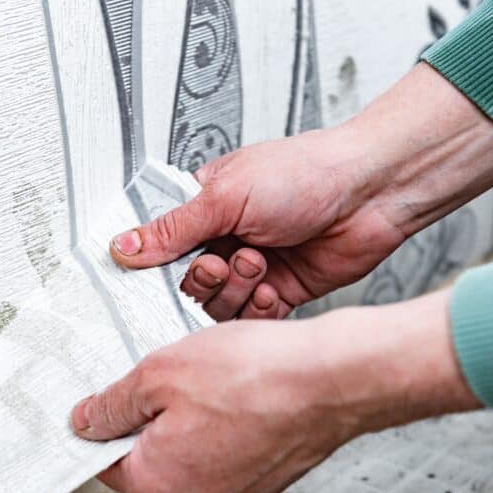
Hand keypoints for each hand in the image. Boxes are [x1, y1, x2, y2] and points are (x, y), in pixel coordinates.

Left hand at [71, 289, 481, 492]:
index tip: (110, 397)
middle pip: (147, 463)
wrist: (333, 380)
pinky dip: (220, 429)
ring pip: (187, 458)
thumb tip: (85, 422)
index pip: (106, 463)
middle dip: (149, 421)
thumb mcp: (159, 374)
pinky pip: (222, 458)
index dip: (104, 423)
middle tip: (166, 379)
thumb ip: (113, 404)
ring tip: (207, 382)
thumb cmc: (254, 376)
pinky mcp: (261, 486)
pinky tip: (233, 394)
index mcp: (159, 487)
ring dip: (187, 423)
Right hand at [110, 64, 492, 319]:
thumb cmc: (305, 173)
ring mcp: (254, 268)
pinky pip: (253, 319)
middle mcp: (226, 239)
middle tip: (224, 263)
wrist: (369, 192)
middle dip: (206, 279)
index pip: (162, 248)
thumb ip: (171, 229)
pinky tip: (274, 287)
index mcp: (205, 208)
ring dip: (237, 290)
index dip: (161, 267)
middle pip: (189, 285)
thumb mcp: (224, 196)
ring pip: (219, 305)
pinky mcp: (281, 292)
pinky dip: (260, 309)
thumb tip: (123, 245)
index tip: (164, 272)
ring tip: (259, 264)